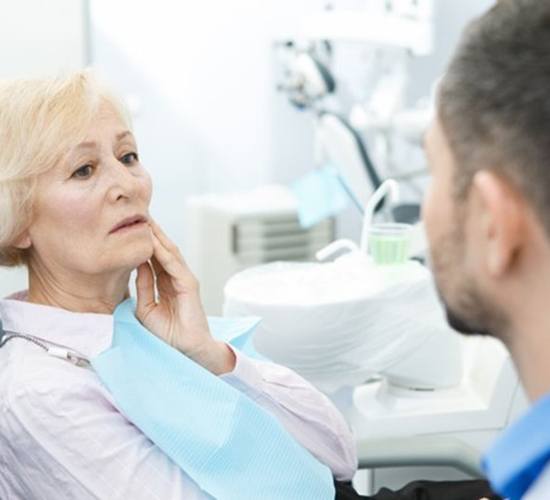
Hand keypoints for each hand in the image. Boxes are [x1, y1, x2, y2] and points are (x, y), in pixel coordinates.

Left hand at [135, 220, 235, 374]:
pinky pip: (174, 264)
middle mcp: (176, 277)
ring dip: (158, 236)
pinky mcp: (189, 285)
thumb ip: (144, 286)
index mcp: (166, 282)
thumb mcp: (146, 308)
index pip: (154, 257)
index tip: (130, 227)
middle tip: (138, 214)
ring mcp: (184, 279)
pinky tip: (154, 241)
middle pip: (163, 250)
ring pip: (169, 252)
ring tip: (146, 220)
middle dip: (151, 232)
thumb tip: (137, 267)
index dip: (144, 242)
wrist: (186, 349)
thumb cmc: (168, 333)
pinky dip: (164, 252)